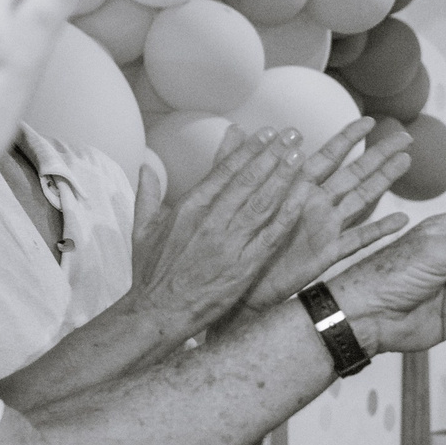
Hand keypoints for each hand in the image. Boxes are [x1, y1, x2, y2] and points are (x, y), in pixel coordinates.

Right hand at [130, 127, 314, 334]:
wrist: (159, 312)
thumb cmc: (151, 273)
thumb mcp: (142, 228)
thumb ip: (147, 193)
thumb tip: (146, 165)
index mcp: (189, 207)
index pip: (224, 170)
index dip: (247, 149)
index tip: (265, 132)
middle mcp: (211, 220)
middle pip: (248, 180)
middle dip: (272, 154)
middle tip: (292, 134)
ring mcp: (230, 242)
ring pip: (262, 201)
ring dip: (284, 175)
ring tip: (300, 154)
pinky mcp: (245, 265)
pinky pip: (272, 234)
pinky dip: (288, 212)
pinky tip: (303, 195)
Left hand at [238, 118, 413, 312]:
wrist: (234, 284)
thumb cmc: (234, 243)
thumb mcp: (231, 195)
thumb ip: (237, 163)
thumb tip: (237, 128)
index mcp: (296, 187)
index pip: (329, 155)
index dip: (349, 138)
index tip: (369, 120)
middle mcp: (316, 204)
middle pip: (355, 173)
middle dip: (379, 154)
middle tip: (405, 138)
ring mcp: (325, 228)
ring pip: (362, 198)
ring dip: (385, 181)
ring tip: (407, 162)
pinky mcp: (326, 253)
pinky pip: (359, 240)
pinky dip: (380, 230)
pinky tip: (401, 221)